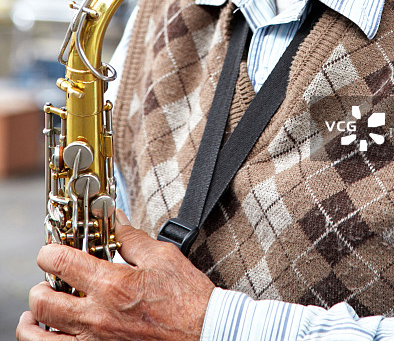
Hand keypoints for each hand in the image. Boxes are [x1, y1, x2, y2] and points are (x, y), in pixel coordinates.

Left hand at [16, 210, 214, 340]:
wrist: (204, 334)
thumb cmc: (187, 298)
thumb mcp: (161, 257)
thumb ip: (131, 238)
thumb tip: (115, 220)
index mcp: (111, 284)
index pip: (60, 261)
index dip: (48, 251)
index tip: (50, 250)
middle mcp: (96, 317)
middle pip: (42, 302)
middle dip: (39, 288)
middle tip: (49, 282)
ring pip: (39, 338)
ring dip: (34, 323)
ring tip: (41, 312)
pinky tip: (58, 333)